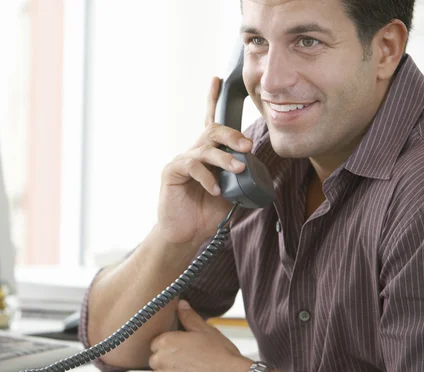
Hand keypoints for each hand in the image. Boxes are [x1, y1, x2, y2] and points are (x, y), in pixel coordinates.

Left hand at [149, 300, 252, 371]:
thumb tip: (181, 305)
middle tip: (185, 363)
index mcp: (167, 342)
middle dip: (167, 361)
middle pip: (155, 360)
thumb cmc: (222, 358)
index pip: (156, 343)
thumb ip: (189, 317)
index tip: (178, 350)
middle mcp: (161, 361)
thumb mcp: (206, 331)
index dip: (168, 346)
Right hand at [158, 77, 252, 244]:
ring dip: (224, 158)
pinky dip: (208, 178)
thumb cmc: (206, 213)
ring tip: (237, 169)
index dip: (213, 100)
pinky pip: (192, 167)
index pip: (212, 123)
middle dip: (232, 135)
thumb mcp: (231, 194)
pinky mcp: (172, 172)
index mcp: (208, 154)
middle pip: (213, 131)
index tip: (217, 79)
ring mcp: (182, 161)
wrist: (185, 234)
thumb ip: (240, 179)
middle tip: (247, 146)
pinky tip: (215, 190)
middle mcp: (194, 153)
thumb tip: (257, 170)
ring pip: (205, 149)